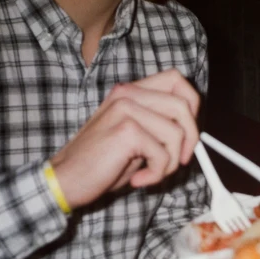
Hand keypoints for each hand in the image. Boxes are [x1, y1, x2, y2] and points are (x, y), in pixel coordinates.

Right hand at [49, 69, 200, 209]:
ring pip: (176, 133)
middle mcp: (128, 94)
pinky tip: (139, 179)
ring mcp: (126, 109)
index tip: (187, 132)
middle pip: (183, 105)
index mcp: (130, 92)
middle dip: (189, 139)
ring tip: (151, 173)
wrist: (67, 178)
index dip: (192, 104)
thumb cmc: (100, 163)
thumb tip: (193, 132)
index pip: (176, 79)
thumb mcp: (135, 138)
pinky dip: (157, 174)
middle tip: (177, 161)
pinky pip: (162, 154)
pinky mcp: (127, 130)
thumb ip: (158, 126)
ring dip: (170, 162)